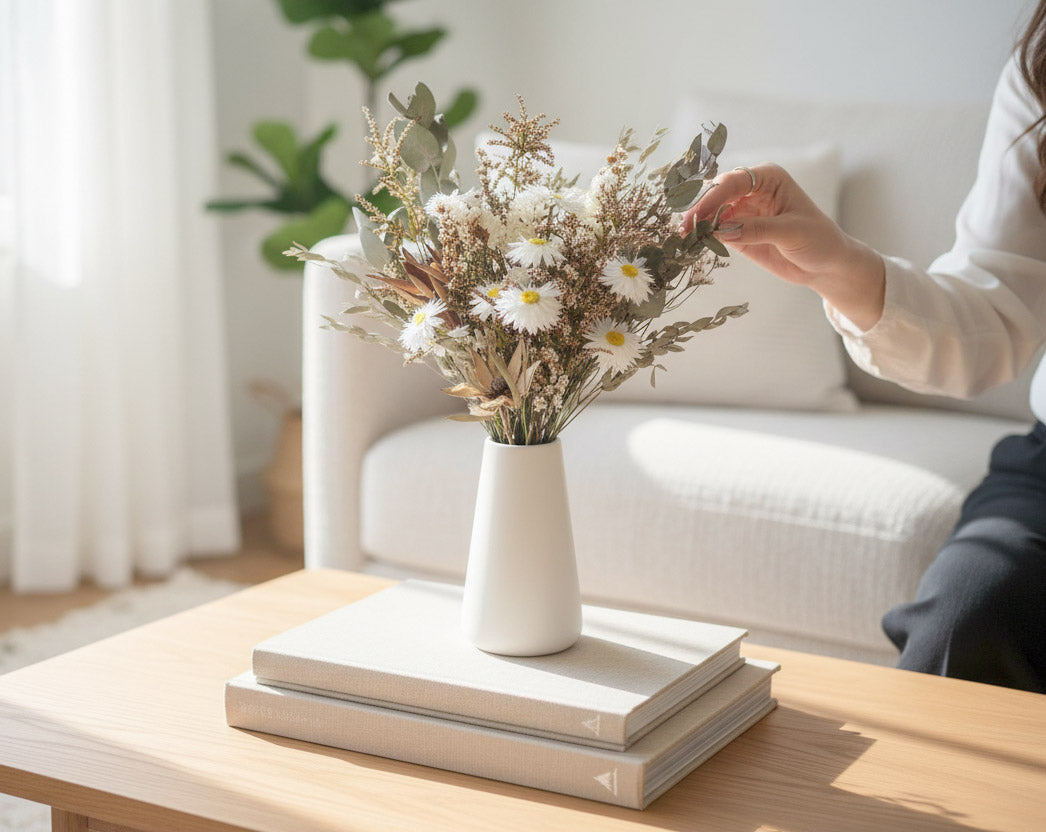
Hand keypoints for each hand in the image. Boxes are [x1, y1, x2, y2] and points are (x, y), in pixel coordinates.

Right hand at [682, 164, 886, 330]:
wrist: (825, 264)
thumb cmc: (818, 240)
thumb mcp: (792, 233)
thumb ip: (758, 229)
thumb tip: (723, 230)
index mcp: (768, 178)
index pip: (734, 182)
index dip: (713, 196)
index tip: (698, 215)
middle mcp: (752, 190)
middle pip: (717, 194)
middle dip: (699, 209)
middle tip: (683, 228)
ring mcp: (743, 212)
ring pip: (712, 213)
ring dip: (697, 225)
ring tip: (682, 238)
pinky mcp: (737, 232)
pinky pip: (715, 232)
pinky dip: (703, 237)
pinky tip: (691, 244)